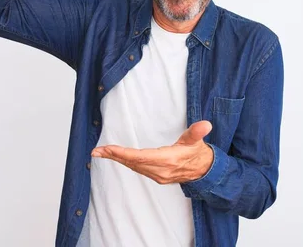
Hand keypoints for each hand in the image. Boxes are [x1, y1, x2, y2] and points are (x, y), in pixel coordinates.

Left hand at [91, 120, 213, 183]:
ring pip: (133, 167)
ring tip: (102, 152)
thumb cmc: (198, 153)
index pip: (141, 157)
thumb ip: (197, 132)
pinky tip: (117, 157)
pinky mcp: (156, 176)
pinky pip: (137, 169)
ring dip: (117, 159)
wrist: (204, 171)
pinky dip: (126, 162)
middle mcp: (161, 170)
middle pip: (133, 163)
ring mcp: (158, 175)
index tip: (108, 149)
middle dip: (114, 156)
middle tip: (97, 151)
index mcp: (169, 160)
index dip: (123, 154)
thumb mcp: (197, 141)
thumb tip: (205, 125)